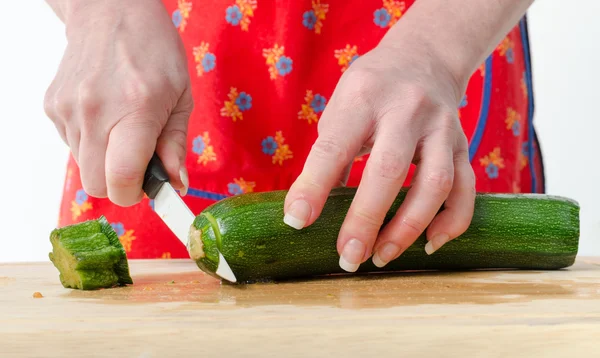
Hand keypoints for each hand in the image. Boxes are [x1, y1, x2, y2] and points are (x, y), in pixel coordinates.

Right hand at [44, 0, 192, 205]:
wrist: (111, 11)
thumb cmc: (155, 52)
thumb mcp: (181, 97)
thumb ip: (176, 145)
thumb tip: (175, 184)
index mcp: (135, 109)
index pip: (122, 178)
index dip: (135, 194)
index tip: (148, 187)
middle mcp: (95, 112)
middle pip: (97, 184)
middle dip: (120, 183)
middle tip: (139, 160)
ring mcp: (68, 109)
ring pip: (84, 167)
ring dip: (106, 161)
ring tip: (123, 127)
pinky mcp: (52, 107)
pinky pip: (72, 146)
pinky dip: (91, 143)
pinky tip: (106, 115)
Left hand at [284, 42, 475, 270]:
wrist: (424, 58)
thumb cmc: (370, 91)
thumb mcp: (340, 110)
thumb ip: (328, 157)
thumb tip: (304, 212)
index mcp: (363, 97)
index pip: (335, 146)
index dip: (313, 186)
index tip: (297, 221)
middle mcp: (407, 110)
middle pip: (389, 170)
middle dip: (366, 220)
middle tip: (348, 257)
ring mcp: (441, 128)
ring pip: (435, 183)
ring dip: (408, 227)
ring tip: (382, 256)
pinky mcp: (463, 145)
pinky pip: (466, 189)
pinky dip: (450, 222)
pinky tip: (428, 244)